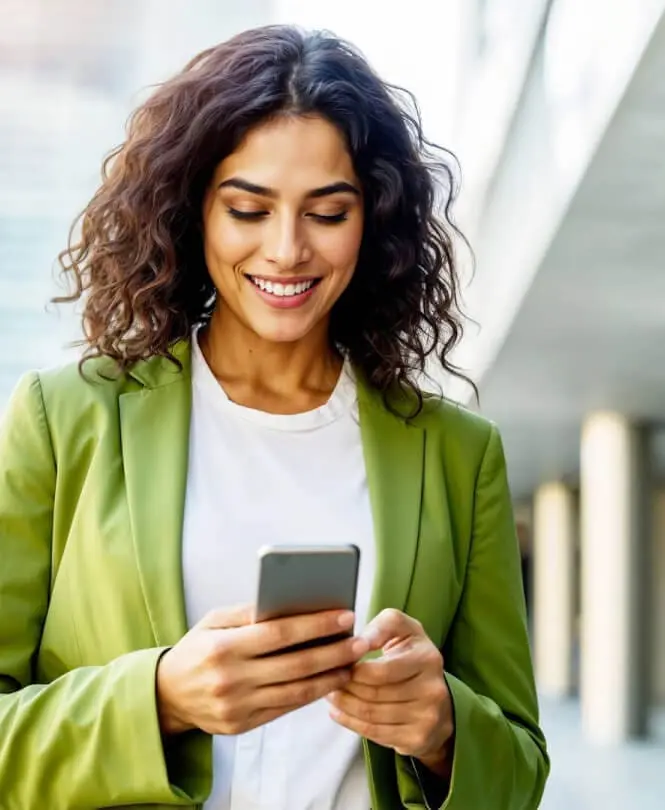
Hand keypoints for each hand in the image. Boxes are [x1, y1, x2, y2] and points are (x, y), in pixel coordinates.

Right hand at [156, 605, 368, 735]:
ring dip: (330, 676)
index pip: (280, 633)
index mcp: (224, 646)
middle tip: (361, 641)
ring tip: (352, 662)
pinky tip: (329, 681)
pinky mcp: (242, 725)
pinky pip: (285, 707)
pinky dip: (311, 694)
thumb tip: (292, 602)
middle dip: (334, 652)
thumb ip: (250, 612)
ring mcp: (237, 706)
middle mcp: (231, 678)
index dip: (316, 625)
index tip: (345, 616)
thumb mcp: (214, 621)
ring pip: (296, 690)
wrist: (166, 695)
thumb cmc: (197, 649)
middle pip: (296, 664)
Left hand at [326, 609, 453, 773]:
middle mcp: (432, 689)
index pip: (381, 671)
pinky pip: (375, 733)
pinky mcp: (418, 739)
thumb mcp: (402, 629)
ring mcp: (427, 717)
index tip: (338, 664)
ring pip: (372, 715)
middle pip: (374, 694)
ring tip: (331, 694)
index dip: (354, 670)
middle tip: (328, 680)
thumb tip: (359, 642)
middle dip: (346, 687)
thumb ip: (381, 627)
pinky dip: (351, 722)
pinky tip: (337, 712)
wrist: (436, 694)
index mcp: (427, 658)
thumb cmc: (410, 653)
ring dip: (344, 705)